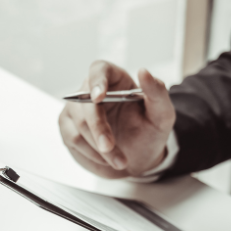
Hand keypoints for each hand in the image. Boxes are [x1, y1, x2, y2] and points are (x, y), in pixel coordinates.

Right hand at [59, 61, 175, 178]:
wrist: (139, 157)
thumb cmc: (149, 132)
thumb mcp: (162, 115)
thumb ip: (158, 93)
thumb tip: (144, 72)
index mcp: (115, 79)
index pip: (99, 69)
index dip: (96, 81)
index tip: (98, 97)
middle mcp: (91, 90)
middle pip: (85, 102)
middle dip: (98, 128)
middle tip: (109, 147)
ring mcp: (76, 109)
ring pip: (79, 124)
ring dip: (98, 147)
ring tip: (119, 160)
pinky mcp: (68, 128)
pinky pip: (72, 139)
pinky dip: (90, 153)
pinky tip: (105, 159)